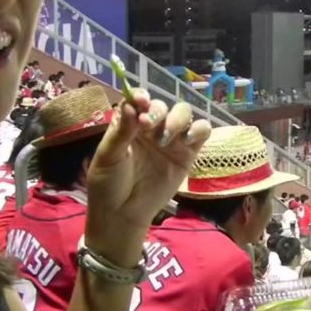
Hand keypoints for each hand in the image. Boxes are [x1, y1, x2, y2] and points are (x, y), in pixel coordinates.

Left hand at [85, 90, 210, 266]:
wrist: (123, 214)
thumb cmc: (109, 184)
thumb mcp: (109, 156)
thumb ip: (122, 130)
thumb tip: (130, 104)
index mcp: (129, 123)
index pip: (139, 100)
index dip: (142, 96)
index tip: (140, 101)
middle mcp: (152, 128)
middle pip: (163, 106)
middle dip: (158, 112)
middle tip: (148, 126)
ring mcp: (171, 140)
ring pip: (184, 114)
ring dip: (177, 119)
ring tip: (165, 138)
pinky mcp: (187, 154)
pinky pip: (201, 133)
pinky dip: (199, 129)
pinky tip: (188, 139)